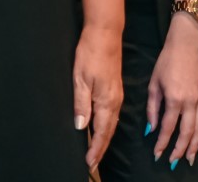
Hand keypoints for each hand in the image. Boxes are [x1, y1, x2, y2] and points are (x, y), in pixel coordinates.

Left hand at [73, 24, 122, 167]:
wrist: (105, 34)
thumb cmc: (91, 54)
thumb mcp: (80, 79)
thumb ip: (81, 104)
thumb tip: (81, 127)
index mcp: (107, 101)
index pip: (102, 131)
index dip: (96, 148)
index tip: (89, 163)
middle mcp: (115, 100)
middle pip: (109, 130)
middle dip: (101, 148)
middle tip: (93, 163)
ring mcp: (117, 94)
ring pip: (112, 123)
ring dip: (104, 138)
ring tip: (97, 151)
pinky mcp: (115, 88)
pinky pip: (112, 114)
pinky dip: (107, 126)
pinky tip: (102, 127)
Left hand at [147, 16, 197, 168]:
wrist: (187, 44)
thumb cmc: (167, 61)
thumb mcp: (154, 83)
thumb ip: (152, 107)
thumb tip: (151, 128)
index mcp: (174, 99)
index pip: (168, 128)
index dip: (162, 143)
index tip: (157, 154)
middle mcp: (189, 102)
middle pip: (186, 133)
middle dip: (180, 150)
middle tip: (173, 162)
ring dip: (194, 145)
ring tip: (189, 158)